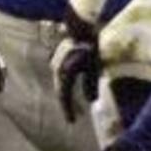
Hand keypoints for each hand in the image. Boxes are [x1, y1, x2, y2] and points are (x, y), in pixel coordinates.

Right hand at [51, 6, 100, 122]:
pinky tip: (71, 89)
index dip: (68, 110)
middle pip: (60, 92)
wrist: (80, 28)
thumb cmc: (90, 46)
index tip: (71, 122)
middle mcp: (57, 71)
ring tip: (72, 105)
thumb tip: (92, 101)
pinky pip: (61, 78)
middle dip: (67, 105)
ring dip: (66, 96)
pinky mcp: (58, 61)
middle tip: (72, 117)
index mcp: (65, 74)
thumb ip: (91, 84)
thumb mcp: (94, 66)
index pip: (64, 97)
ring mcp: (55, 65)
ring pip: (60, 85)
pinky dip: (65, 86)